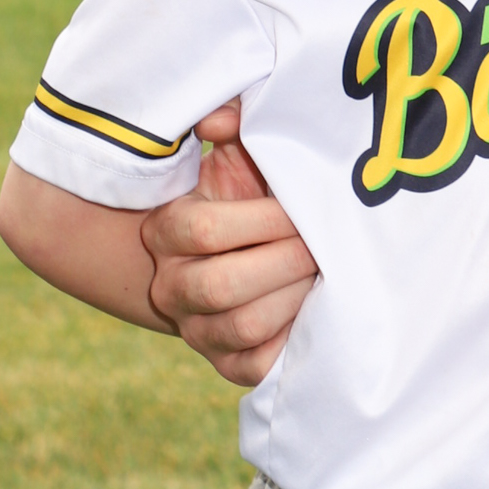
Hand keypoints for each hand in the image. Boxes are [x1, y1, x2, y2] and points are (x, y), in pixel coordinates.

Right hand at [140, 103, 318, 387]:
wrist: (253, 252)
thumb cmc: (253, 192)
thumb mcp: (243, 153)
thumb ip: (235, 124)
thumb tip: (216, 122)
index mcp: (167, 229)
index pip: (204, 231)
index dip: (261, 221)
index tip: (300, 211)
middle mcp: (172, 284)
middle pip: (219, 285)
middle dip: (284, 263)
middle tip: (321, 247)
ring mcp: (196, 329)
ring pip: (240, 327)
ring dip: (292, 299)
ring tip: (322, 275)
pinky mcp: (226, 363)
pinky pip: (255, 365)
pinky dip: (290, 340)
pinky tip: (314, 310)